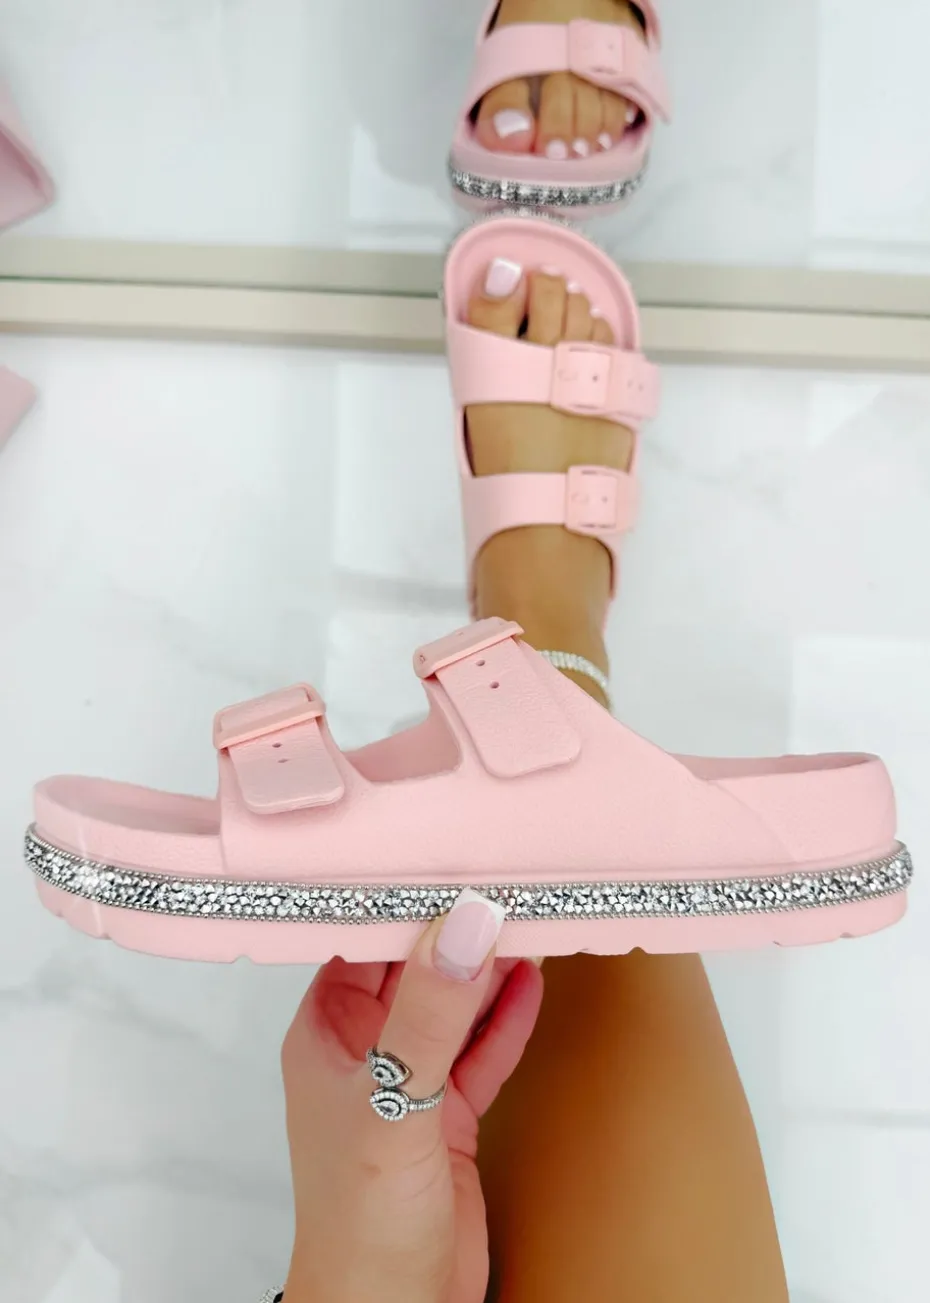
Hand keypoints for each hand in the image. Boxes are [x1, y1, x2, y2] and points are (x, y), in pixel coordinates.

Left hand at [281, 889, 543, 1302]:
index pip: (364, 941)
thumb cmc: (360, 1221)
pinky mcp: (449, 1112)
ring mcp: (409, 1080)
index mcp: (326, 1033)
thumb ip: (431, 1014)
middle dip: (458, 927)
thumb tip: (464, 923)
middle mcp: (365, 1048)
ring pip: (455, 1005)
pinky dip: (508, 1016)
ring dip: (490, 968)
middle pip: (417, 967)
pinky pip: (483, 1048)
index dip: (409, 899)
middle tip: (508, 879)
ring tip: (530, 915)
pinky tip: (532, 981)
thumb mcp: (395, 1103)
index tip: (454, 857)